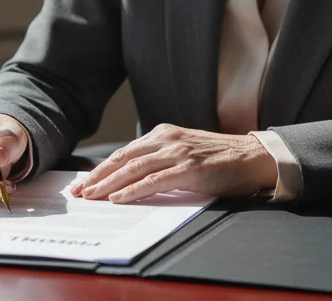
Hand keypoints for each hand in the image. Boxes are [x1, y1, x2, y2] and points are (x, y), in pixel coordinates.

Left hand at [71, 124, 276, 203]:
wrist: (253, 157)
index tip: (84, 182)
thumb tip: (130, 179)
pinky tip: (119, 198)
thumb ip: (160, 160)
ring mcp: (178, 153)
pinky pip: (155, 180)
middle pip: (123, 159)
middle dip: (97, 176)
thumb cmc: (219, 158)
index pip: (124, 152)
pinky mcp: (189, 168)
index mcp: (163, 134)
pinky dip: (134, 190)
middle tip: (79, 191)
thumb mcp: (184, 151)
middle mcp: (167, 139)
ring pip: (134, 168)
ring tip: (92, 195)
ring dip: (109, 184)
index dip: (101, 168)